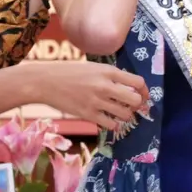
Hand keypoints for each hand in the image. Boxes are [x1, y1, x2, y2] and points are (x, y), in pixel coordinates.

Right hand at [33, 61, 149, 131]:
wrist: (46, 82)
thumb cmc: (70, 73)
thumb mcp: (94, 67)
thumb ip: (111, 75)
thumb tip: (130, 86)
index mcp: (108, 71)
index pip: (138, 82)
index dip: (145, 90)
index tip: (144, 95)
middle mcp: (105, 86)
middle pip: (135, 100)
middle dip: (138, 105)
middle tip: (133, 106)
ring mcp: (97, 101)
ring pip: (125, 114)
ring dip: (126, 116)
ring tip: (120, 113)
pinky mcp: (88, 114)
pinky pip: (111, 124)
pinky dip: (113, 124)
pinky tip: (109, 120)